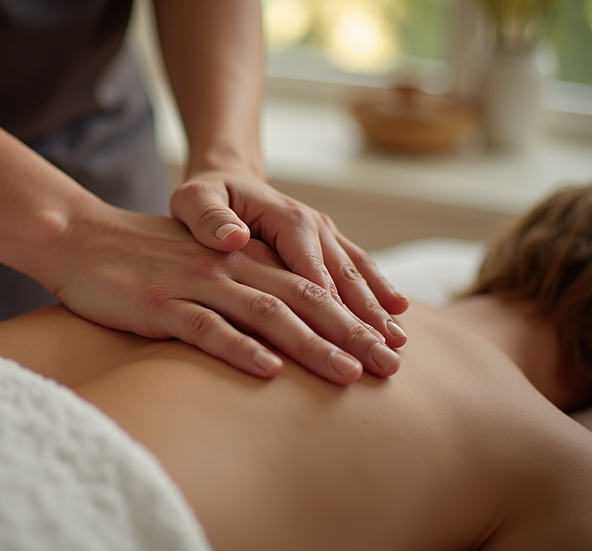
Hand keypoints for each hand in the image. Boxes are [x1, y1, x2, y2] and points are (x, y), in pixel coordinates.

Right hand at [51, 209, 397, 383]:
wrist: (82, 240)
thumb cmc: (143, 261)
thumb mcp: (201, 267)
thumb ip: (242, 288)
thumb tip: (284, 328)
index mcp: (243, 258)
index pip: (312, 285)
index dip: (354, 315)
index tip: (390, 346)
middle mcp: (229, 266)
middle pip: (303, 299)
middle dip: (352, 333)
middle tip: (391, 366)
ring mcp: (195, 283)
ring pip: (266, 314)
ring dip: (313, 344)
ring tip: (350, 374)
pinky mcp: (161, 303)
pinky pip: (207, 328)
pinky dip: (241, 349)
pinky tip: (270, 372)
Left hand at [170, 171, 409, 370]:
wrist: (224, 178)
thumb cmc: (204, 197)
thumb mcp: (194, 199)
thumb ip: (208, 217)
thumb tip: (233, 237)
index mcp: (285, 218)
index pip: (312, 270)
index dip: (329, 307)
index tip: (344, 342)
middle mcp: (313, 225)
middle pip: (342, 278)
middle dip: (365, 320)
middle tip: (385, 360)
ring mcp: (324, 235)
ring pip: (356, 275)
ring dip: (379, 311)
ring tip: (397, 345)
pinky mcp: (327, 244)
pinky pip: (357, 268)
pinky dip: (379, 292)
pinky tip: (398, 316)